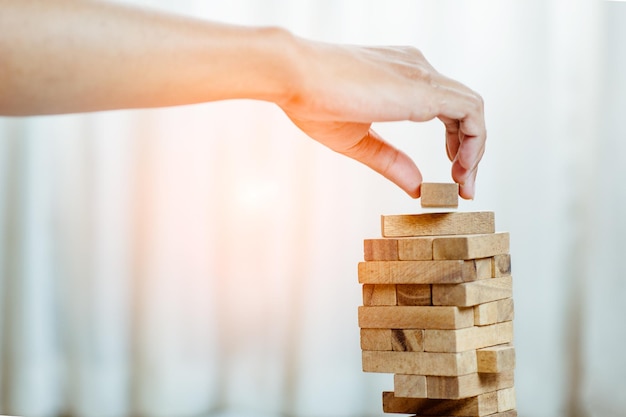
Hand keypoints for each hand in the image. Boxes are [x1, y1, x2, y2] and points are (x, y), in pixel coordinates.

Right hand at [280, 41, 485, 198]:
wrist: (294, 75)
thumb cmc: (313, 102)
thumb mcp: (358, 140)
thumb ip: (391, 160)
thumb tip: (418, 186)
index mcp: (400, 76)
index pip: (444, 107)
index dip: (454, 142)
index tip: (451, 172)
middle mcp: (416, 69)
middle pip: (463, 110)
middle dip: (468, 151)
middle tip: (463, 186)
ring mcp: (422, 74)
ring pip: (471, 109)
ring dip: (474, 149)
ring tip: (463, 183)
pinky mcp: (425, 87)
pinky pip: (470, 111)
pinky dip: (474, 141)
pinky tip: (460, 167)